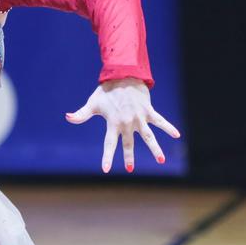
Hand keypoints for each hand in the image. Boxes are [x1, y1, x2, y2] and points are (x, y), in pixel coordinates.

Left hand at [65, 79, 180, 172]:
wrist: (123, 75)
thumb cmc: (106, 90)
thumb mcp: (92, 103)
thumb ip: (81, 114)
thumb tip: (67, 117)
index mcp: (113, 123)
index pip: (109, 144)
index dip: (107, 157)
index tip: (105, 169)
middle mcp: (127, 123)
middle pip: (129, 144)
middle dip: (129, 158)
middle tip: (129, 169)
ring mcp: (139, 118)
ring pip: (148, 137)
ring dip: (155, 149)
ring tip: (161, 161)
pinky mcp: (148, 111)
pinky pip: (160, 121)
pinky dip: (169, 128)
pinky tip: (177, 135)